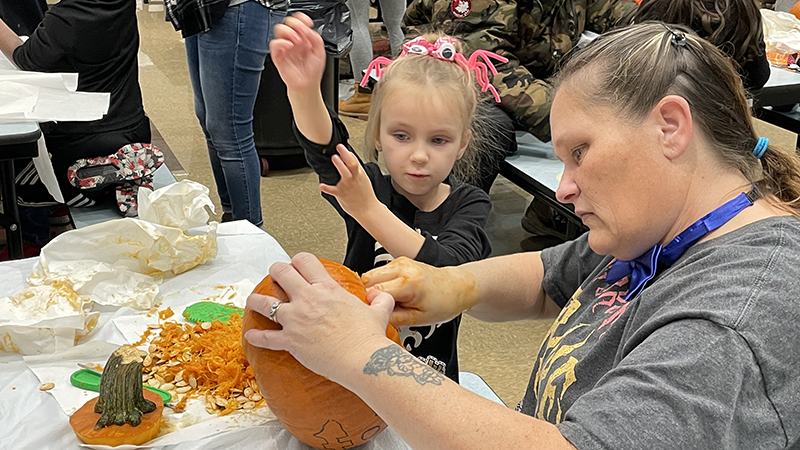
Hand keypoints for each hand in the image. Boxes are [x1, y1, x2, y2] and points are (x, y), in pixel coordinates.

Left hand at [243, 253, 394, 381]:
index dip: (298, 260)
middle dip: (275, 271)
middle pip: (281, 273)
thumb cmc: (369, 338)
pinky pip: (266, 338)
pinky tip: (251, 335)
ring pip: (265, 303)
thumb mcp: (379, 312)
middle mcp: (308, 299)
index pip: (305, 261)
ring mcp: (296, 320)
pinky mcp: (291, 341)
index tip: (296, 264)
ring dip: (256, 300)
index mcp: (327, 289)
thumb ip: (379, 300)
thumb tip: (379, 297)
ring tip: (253, 301)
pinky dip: (256, 336)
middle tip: (274, 275)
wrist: (362, 359)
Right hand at [270, 13, 326, 92]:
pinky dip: (280, 42)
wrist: (307, 85)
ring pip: (279, 29)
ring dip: (288, 32)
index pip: (299, 21)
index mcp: (304, 38)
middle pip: (288, 22)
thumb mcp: (320, 51)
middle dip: (294, 24)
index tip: (306, 22)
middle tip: (301, 34)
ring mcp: (285, 47)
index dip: (301, 18)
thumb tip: (307, 29)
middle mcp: (294, 40)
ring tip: (296, 41)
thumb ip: (315, 37)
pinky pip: (274, 44)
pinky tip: (288, 46)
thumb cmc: (313, 71)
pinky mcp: (278, 55)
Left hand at [319, 144, 379, 217]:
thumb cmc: (365, 195)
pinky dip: (326, 187)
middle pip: (351, 164)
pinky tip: (322, 185)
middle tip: (339, 148)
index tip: (341, 147)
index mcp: (359, 174)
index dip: (347, 153)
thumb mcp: (363, 178)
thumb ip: (355, 169)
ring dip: (339, 165)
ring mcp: (347, 186)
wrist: (368, 210)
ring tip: (334, 158)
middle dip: (345, 155)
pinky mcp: (341, 194)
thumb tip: (348, 158)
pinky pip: (332, 190)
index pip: (354, 160)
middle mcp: (353, 178)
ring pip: (344, 174)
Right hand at [362, 257, 479, 326]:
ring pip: (369, 275)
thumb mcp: (419, 319)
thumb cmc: (443, 303)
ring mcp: (400, 262)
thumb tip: (373, 318)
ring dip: (370, 289)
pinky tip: (387, 294)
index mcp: (409, 283)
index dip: (369, 305)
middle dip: (366, 296)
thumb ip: (393, 318)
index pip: (373, 292)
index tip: (371, 314)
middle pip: (367, 280)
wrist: (455, 288)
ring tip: (383, 302)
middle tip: (375, 310)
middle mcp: (403, 268)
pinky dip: (377, 284)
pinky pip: (378, 272)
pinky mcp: (399, 261)